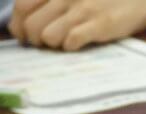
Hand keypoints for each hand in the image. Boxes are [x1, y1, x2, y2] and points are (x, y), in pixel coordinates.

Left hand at [9, 0, 145, 50]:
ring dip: (52, 45)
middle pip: (32, 25)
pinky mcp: (99, 25)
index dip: (18, 24)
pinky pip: (71, 42)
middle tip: (45, 43)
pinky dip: (70, 48)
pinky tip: (78, 45)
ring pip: (48, 36)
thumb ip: (54, 0)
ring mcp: (82, 11)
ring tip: (63, 43)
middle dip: (34, 39)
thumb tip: (29, 19)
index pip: (22, 6)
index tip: (24, 34)